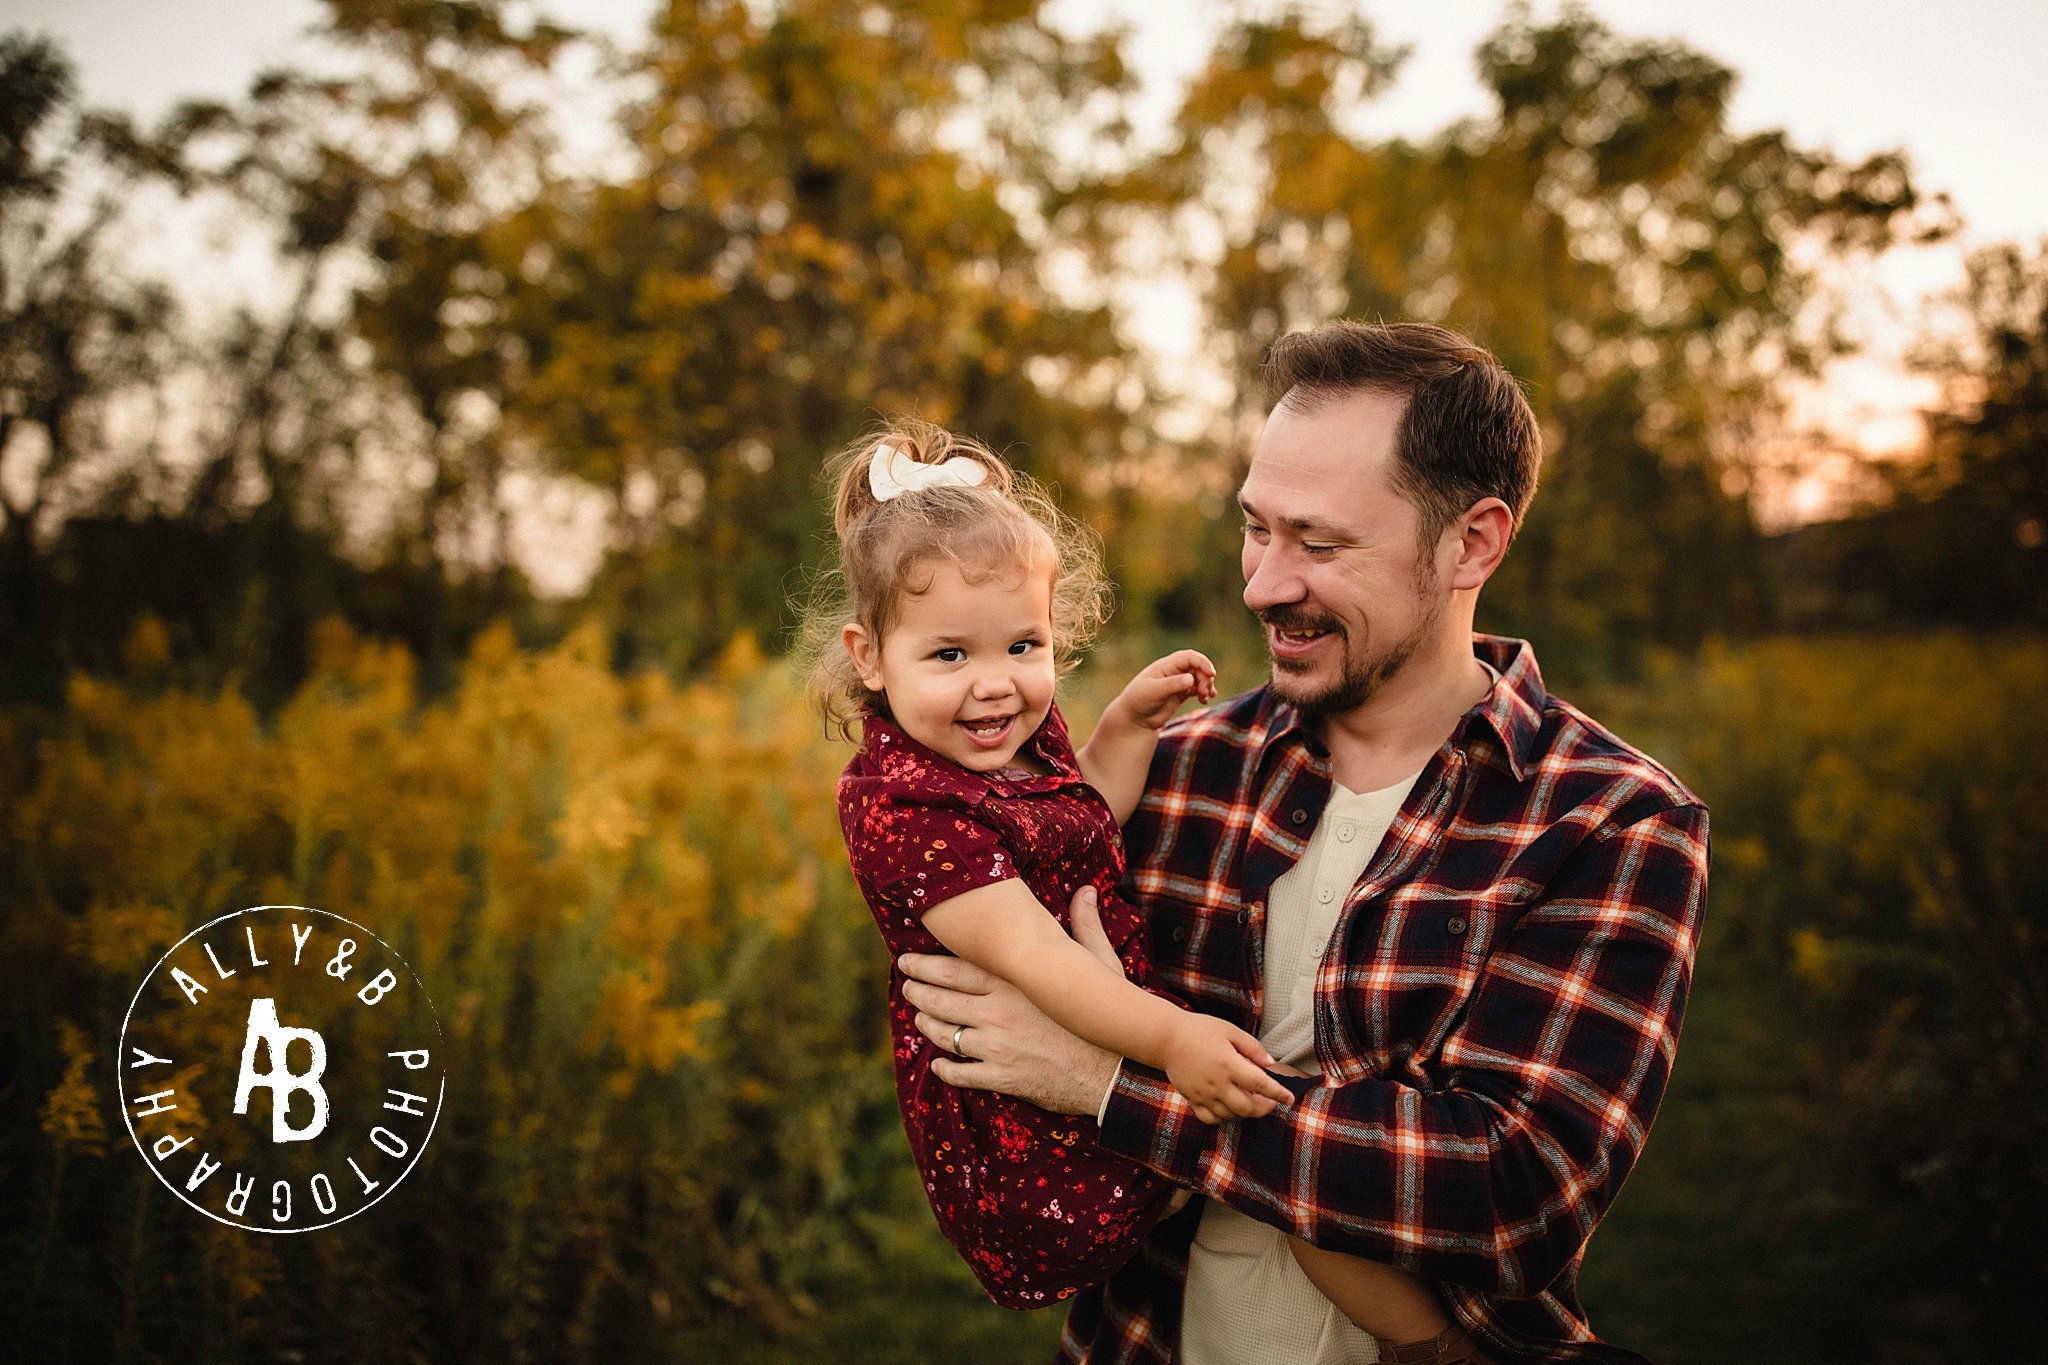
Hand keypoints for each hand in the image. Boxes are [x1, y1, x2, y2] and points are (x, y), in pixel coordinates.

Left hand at [897, 887, 1123, 1115]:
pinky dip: (945, 1068)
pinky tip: (939, 1064)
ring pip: (944, 1034)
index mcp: (1013, 983)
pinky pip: (960, 1073)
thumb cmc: (1104, 1018)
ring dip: (926, 1026)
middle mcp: (997, 1013)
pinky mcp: (1002, 1077)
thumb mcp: (1098, 967)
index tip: (906, 961)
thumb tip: (1086, 890)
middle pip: (941, 999)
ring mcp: (997, 1048)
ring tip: (919, 1018)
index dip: (924, 965)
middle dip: (916, 992)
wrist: (1116, 1074)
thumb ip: (1084, 927)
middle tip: (906, 986)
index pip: (953, 969)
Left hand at [1112, 649, 1217, 730]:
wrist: (1134, 719)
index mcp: (1166, 665)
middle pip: (1197, 667)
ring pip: (1199, 678)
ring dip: (1206, 685)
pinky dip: (1204, 693)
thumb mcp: (1154, 691)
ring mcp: (1178, 683)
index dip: (1202, 662)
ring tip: (1205, 697)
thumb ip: (1172, 685)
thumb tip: (1191, 679)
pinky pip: (1197, 689)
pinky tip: (1205, 700)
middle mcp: (1174, 671)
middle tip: (1205, 692)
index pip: (1189, 657)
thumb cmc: (1139, 701)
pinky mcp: (1181, 694)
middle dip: (1206, 677)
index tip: (1211, 674)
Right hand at [1160, 1014, 1294, 1123]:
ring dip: (1245, 1113)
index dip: (1278, 1093)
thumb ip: (1253, 1048)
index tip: (1290, 1099)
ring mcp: (1203, 1094)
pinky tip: (1229, 1108)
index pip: (1260, 1084)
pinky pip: (1210, 1119)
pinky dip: (1224, 1118)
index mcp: (1228, 1063)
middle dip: (1264, 1108)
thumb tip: (1271, 1064)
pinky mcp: (1192, 1099)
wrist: (1166, 1038)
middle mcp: (1217, 1083)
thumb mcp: (1230, 1030)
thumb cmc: (1199, 1030)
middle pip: (1248, 1107)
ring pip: (1231, 1116)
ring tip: (1250, 1100)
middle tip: (1270, 1101)